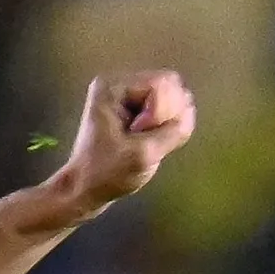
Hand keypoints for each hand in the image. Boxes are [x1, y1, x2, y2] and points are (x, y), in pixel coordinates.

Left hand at [52, 75, 197, 216]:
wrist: (85, 189)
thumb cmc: (107, 172)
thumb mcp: (143, 154)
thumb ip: (172, 130)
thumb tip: (190, 110)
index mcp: (114, 87)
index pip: (162, 84)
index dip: (161, 112)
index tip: (141, 135)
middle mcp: (121, 84)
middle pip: (169, 87)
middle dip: (167, 116)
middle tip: (146, 139)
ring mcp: (128, 97)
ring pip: (172, 100)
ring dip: (167, 124)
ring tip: (147, 142)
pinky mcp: (135, 111)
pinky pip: (166, 111)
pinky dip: (166, 128)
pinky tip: (151, 143)